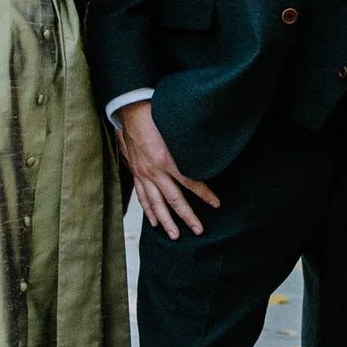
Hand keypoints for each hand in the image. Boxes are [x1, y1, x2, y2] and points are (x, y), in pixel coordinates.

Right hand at [116, 101, 219, 239]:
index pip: (190, 182)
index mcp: (166, 159)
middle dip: (187, 216)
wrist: (130, 110)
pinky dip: (149, 211)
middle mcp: (153, 170)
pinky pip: (143, 196)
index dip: (204, 194)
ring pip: (156, 203)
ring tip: (175, 235)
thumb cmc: (155, 116)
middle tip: (198, 230)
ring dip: (166, 221)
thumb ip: (189, 145)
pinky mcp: (136, 173)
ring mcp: (143, 173)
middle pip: (173, 199)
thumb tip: (208, 154)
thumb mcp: (174, 130)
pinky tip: (154, 222)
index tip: (216, 204)